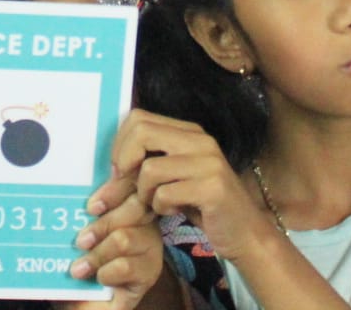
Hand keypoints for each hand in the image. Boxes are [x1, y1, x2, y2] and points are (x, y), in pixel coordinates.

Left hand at [71, 180, 165, 309]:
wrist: (82, 302)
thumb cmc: (78, 261)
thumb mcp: (78, 228)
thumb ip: (85, 207)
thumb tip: (72, 183)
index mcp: (129, 200)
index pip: (131, 182)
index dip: (113, 189)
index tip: (90, 207)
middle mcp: (145, 220)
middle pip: (134, 206)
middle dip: (102, 225)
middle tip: (80, 241)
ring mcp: (151, 247)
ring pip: (124, 238)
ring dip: (97, 255)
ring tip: (79, 268)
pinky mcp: (150, 273)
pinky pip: (126, 266)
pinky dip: (105, 273)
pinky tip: (99, 279)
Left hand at [102, 109, 277, 263]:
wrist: (245, 232)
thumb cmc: (202, 206)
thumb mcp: (172, 180)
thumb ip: (145, 168)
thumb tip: (106, 173)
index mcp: (189, 132)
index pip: (139, 118)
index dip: (120, 144)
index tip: (121, 170)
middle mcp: (200, 140)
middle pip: (141, 133)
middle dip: (125, 162)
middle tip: (128, 185)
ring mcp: (208, 162)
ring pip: (150, 168)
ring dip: (144, 193)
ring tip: (156, 203)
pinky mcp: (212, 188)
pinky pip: (165, 193)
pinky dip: (160, 207)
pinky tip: (174, 211)